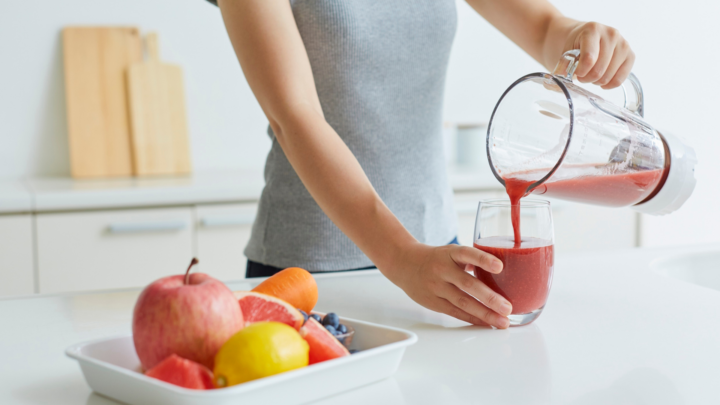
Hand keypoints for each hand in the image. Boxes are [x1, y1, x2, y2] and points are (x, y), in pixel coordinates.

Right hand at [386, 243, 511, 328]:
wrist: (405, 265)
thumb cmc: (435, 258)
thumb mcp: (451, 252)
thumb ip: (472, 261)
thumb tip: (502, 273)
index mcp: (450, 254)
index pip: (467, 254)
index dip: (483, 260)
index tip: (500, 266)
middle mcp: (442, 269)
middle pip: (467, 284)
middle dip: (489, 298)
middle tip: (508, 307)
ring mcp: (437, 287)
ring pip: (462, 302)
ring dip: (484, 314)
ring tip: (502, 321)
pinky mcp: (434, 302)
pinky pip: (456, 312)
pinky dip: (473, 318)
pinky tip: (487, 323)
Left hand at [563, 21, 634, 88]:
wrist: (586, 36)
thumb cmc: (576, 44)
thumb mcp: (566, 50)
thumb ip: (563, 63)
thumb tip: (561, 74)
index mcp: (593, 30)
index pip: (589, 58)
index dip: (580, 71)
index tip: (576, 73)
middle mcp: (611, 34)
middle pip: (599, 70)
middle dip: (587, 78)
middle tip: (581, 75)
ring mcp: (623, 44)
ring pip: (608, 76)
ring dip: (597, 81)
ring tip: (591, 75)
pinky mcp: (630, 55)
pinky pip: (621, 78)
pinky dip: (609, 84)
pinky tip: (602, 81)